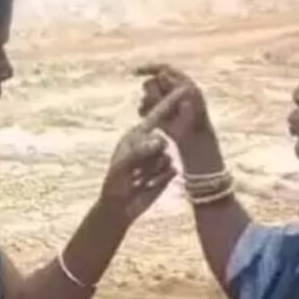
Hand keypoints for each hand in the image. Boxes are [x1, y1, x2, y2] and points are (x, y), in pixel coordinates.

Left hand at [98, 88, 186, 222]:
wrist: (119, 209)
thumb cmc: (114, 185)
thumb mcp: (123, 166)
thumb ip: (140, 150)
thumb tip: (160, 139)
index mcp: (135, 136)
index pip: (156, 116)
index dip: (170, 103)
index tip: (184, 89)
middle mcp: (148, 144)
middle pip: (163, 141)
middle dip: (152, 157)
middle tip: (136, 172)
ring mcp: (157, 158)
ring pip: (168, 157)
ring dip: (154, 171)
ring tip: (139, 180)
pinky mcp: (165, 172)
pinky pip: (172, 170)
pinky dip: (161, 179)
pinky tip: (148, 186)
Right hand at [134, 64, 212, 144]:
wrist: (194, 137)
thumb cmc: (195, 116)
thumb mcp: (187, 98)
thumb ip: (174, 85)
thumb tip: (161, 74)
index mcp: (181, 81)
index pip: (162, 69)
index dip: (149, 68)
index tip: (134, 72)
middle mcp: (171, 89)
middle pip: (151, 83)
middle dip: (154, 93)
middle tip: (160, 104)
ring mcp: (163, 100)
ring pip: (146, 95)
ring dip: (149, 102)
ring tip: (157, 113)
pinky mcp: (157, 113)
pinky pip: (143, 107)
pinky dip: (143, 111)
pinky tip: (146, 116)